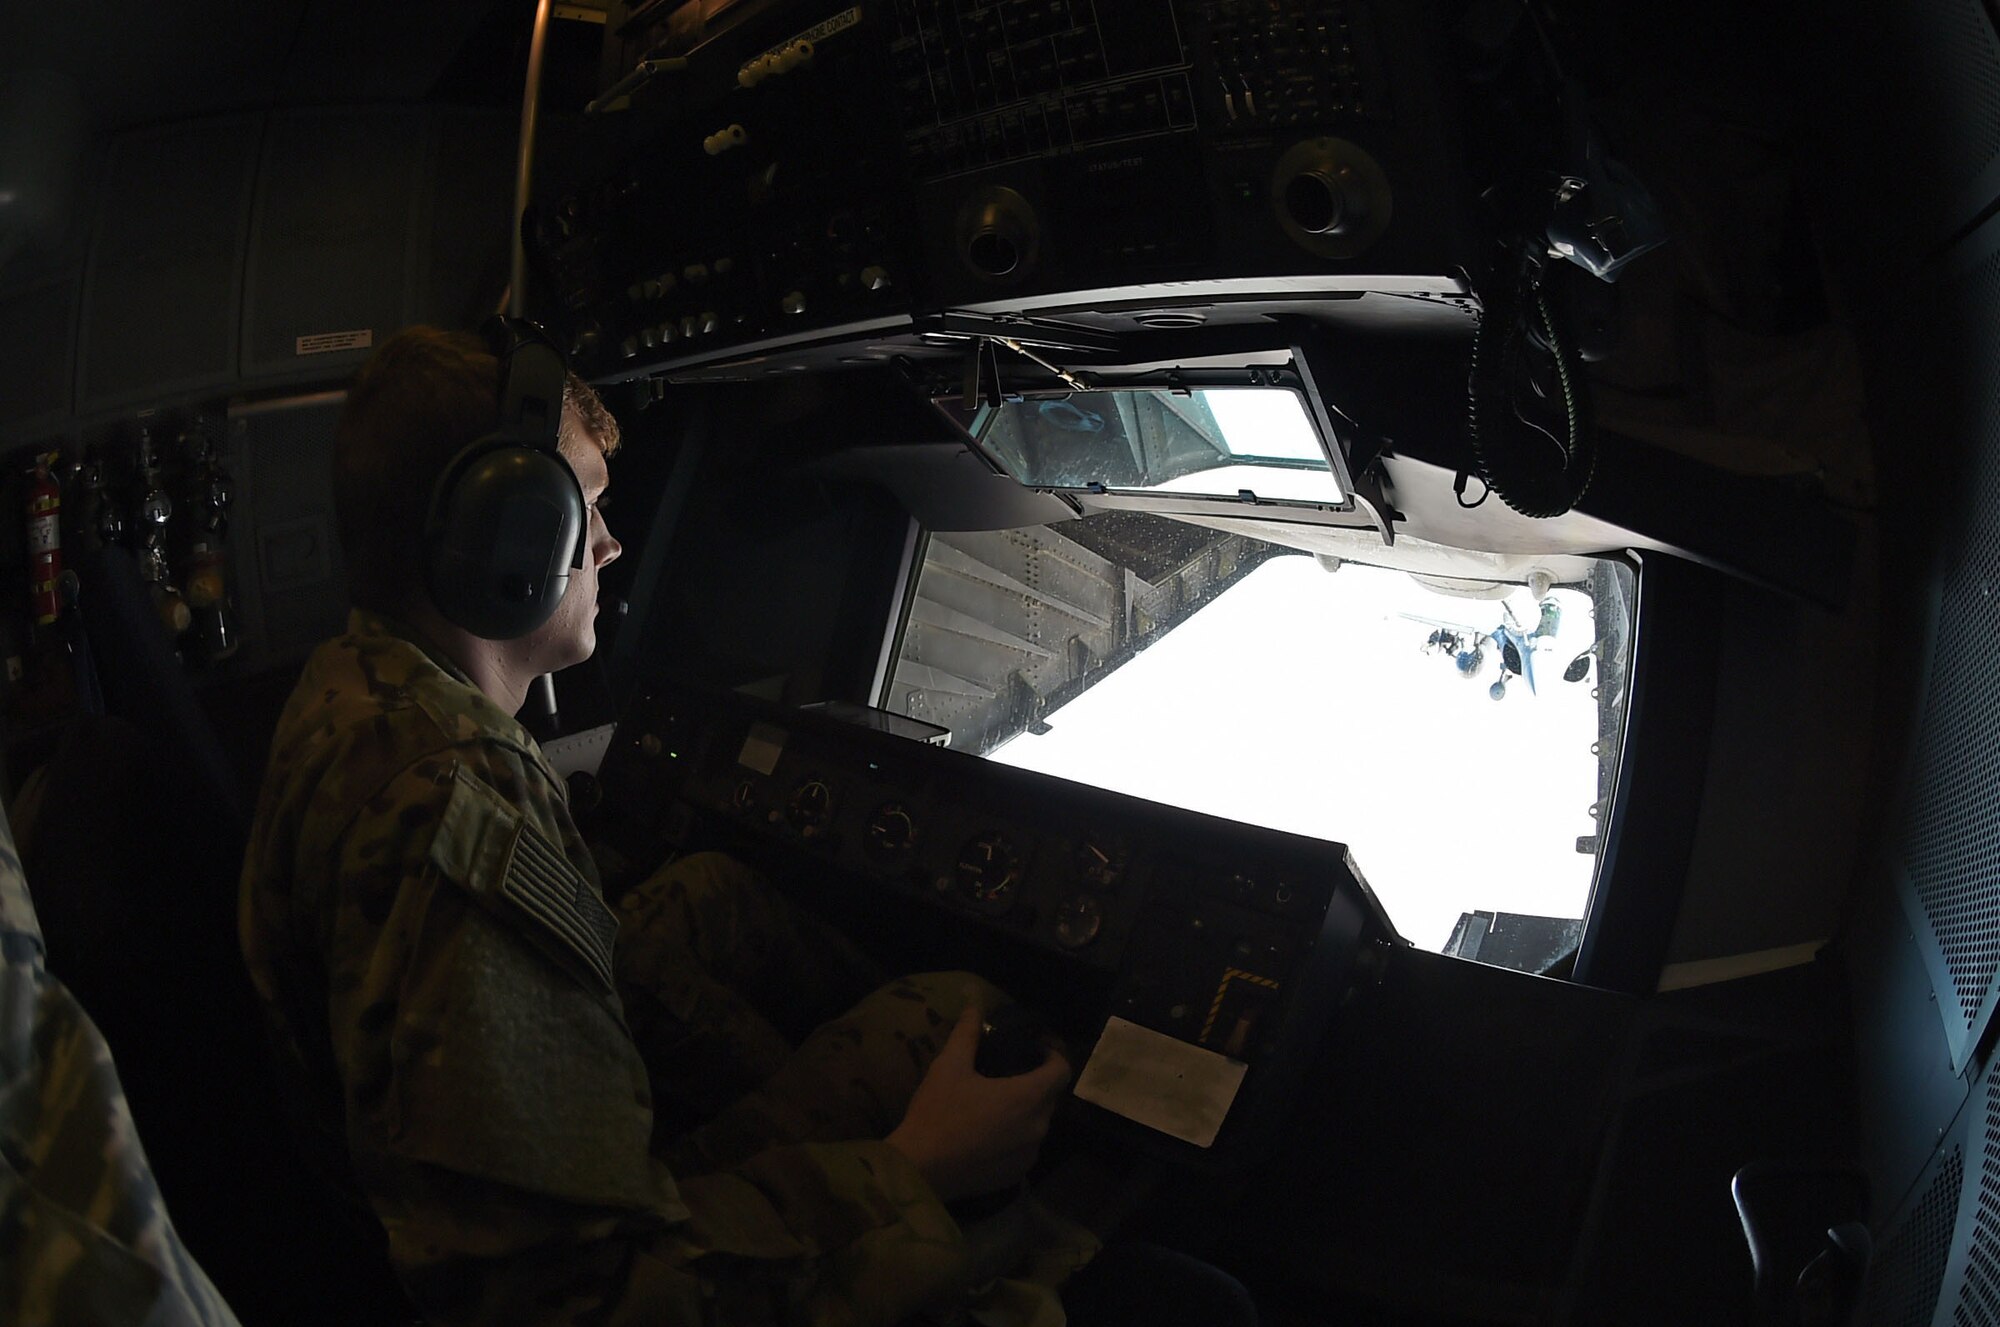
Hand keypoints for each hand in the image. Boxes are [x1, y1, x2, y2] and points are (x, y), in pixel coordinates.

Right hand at [886, 1006, 1072, 1203]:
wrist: (920, 1169)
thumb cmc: (938, 1113)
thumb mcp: (949, 1067)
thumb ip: (967, 1035)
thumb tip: (974, 1007)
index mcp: (1028, 1097)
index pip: (1062, 1071)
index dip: (1052, 1056)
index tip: (1035, 1050)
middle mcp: (1038, 1127)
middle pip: (1049, 1098)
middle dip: (1035, 1083)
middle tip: (1008, 1074)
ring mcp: (1028, 1155)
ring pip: (1037, 1125)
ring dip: (1025, 1112)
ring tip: (996, 1104)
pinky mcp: (1016, 1175)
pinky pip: (1025, 1148)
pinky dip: (1014, 1138)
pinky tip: (988, 1134)